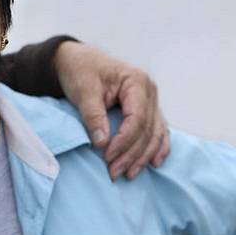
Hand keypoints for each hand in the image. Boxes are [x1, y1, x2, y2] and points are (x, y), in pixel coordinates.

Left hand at [53, 41, 169, 179]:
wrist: (78, 60)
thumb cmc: (81, 71)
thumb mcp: (83, 91)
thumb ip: (93, 116)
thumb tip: (102, 143)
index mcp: (136, 82)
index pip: (137, 119)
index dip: (124, 141)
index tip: (107, 157)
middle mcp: (149, 91)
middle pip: (147, 130)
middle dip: (131, 154)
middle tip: (114, 172)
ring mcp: (151, 100)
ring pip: (155, 134)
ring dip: (143, 156)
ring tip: (129, 174)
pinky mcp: (146, 108)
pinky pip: (157, 130)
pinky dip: (156, 147)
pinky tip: (153, 163)